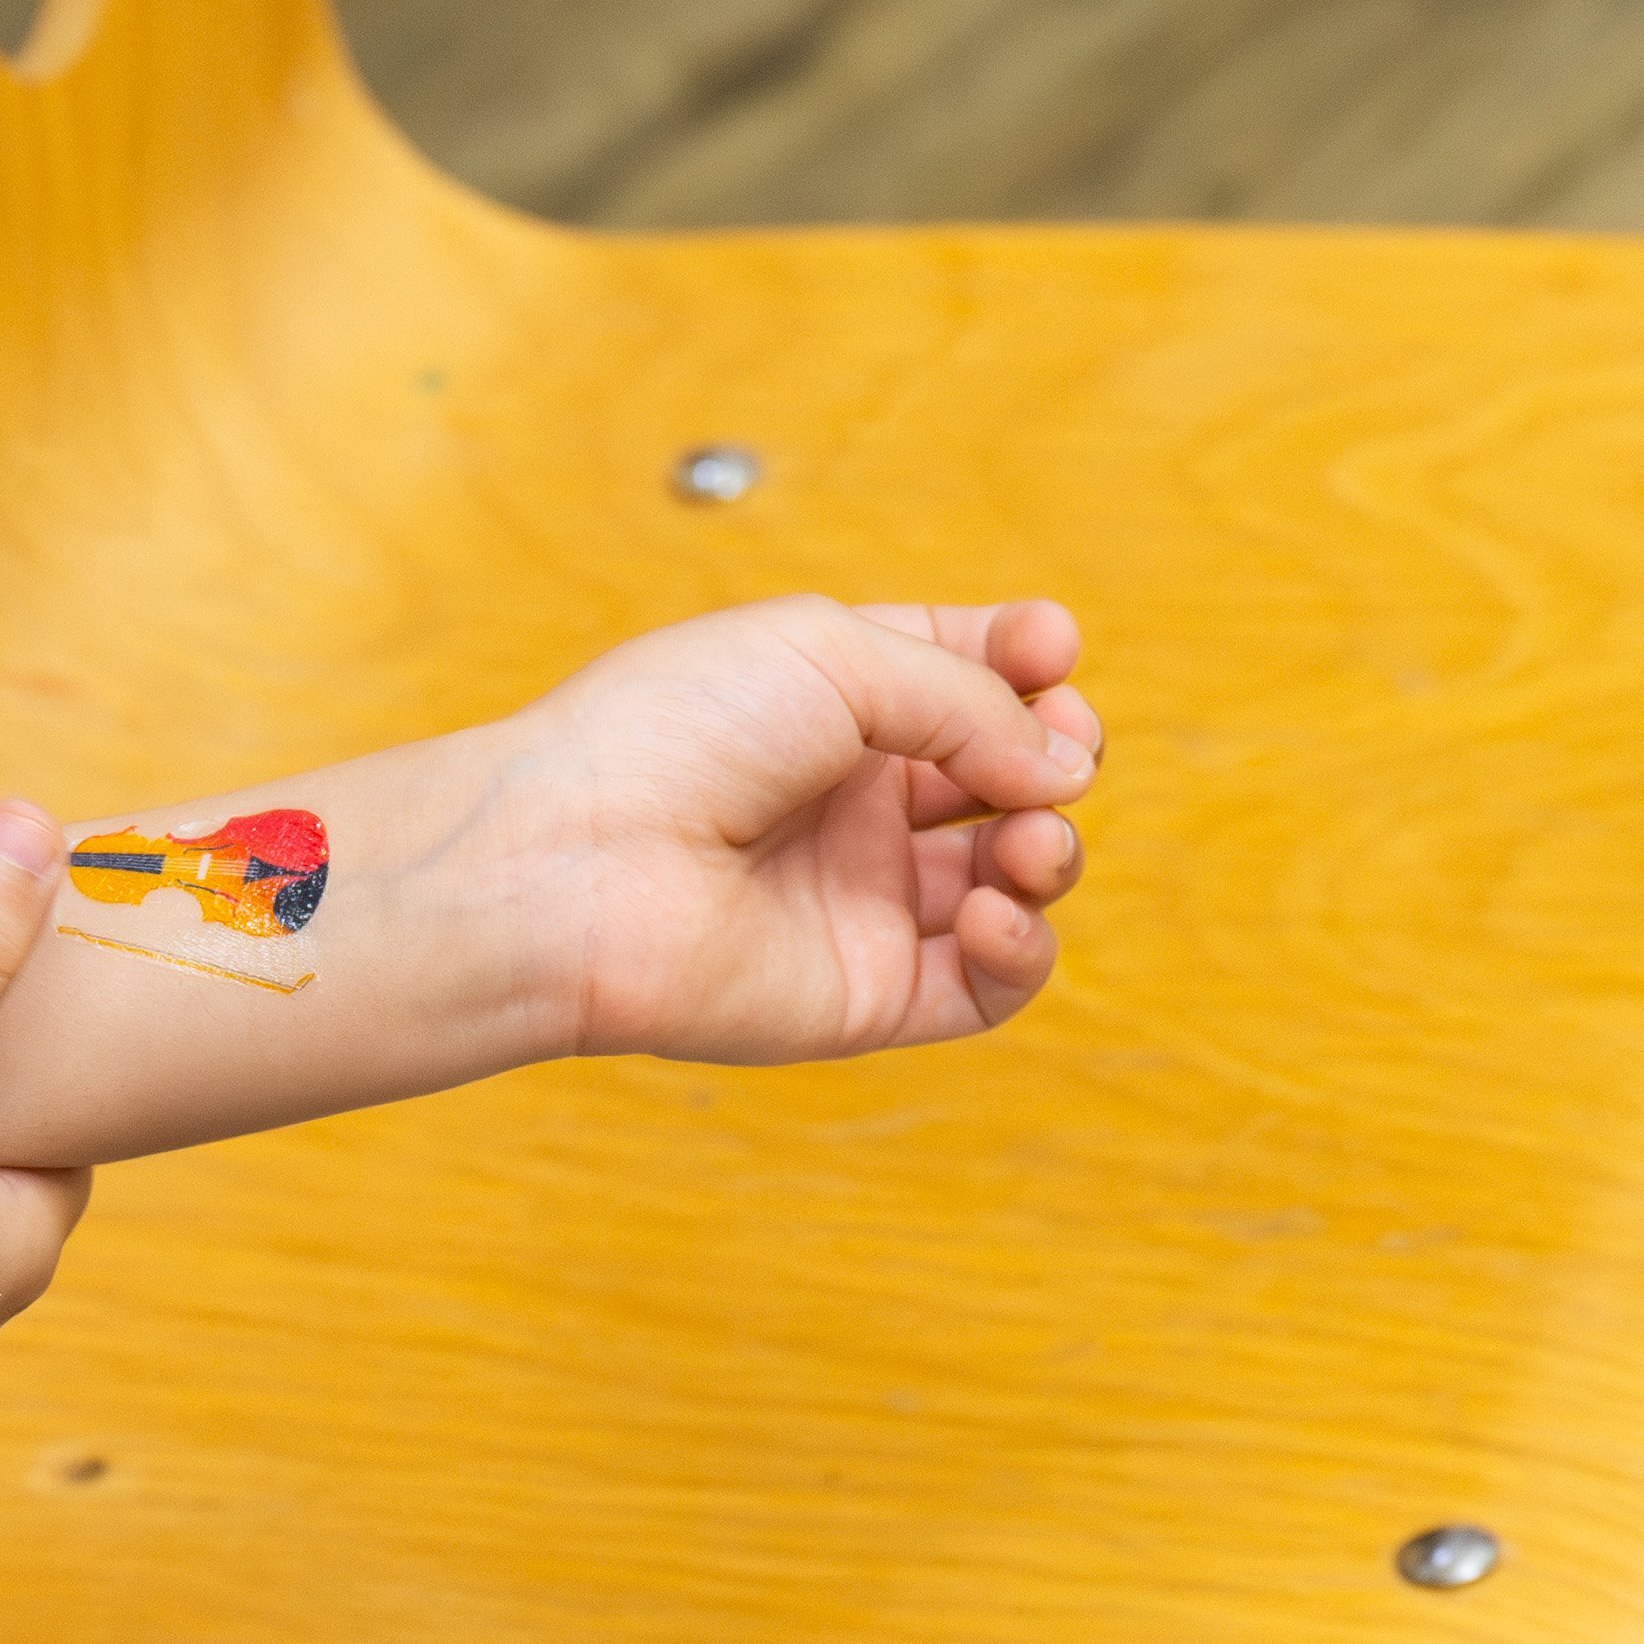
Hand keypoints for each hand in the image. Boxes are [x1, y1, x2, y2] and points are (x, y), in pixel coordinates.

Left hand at [431, 595, 1098, 1070]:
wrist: (575, 861)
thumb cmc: (670, 734)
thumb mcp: (832, 654)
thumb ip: (966, 698)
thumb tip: (1068, 765)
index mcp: (834, 702)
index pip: (970, 675)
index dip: (1029, 662)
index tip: (1050, 649)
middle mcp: (854, 799)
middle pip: (1009, 775)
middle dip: (1058, 756)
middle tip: (1064, 754)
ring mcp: (864, 898)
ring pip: (1013, 878)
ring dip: (1051, 851)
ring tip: (1028, 840)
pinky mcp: (867, 994)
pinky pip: (984, 985)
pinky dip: (1021, 949)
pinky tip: (992, 911)